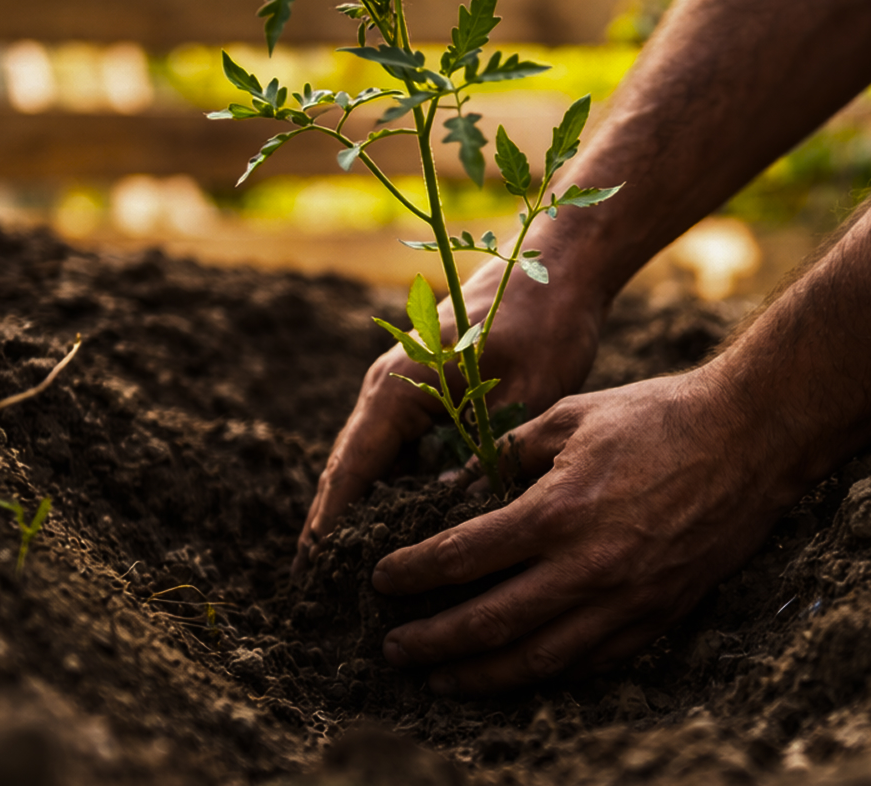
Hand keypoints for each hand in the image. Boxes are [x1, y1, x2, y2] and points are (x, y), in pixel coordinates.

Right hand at [292, 257, 604, 577]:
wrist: (557, 268)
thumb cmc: (542, 322)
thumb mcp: (521, 396)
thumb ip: (485, 456)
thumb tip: (453, 519)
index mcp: (397, 389)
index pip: (349, 473)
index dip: (330, 530)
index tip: (314, 581)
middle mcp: (388, 393)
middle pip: (348, 476)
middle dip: (333, 535)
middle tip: (321, 601)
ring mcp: (403, 396)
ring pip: (371, 470)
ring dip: (361, 520)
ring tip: (353, 586)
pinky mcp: (427, 400)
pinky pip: (398, 458)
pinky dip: (393, 497)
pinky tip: (404, 541)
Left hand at [370, 370, 810, 694]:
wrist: (752, 437)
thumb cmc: (659, 416)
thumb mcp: (571, 415)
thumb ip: (507, 455)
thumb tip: (452, 491)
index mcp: (557, 511)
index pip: (462, 557)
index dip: (414, 574)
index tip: (381, 581)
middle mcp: (587, 568)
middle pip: (489, 624)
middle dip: (432, 642)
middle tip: (393, 649)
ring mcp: (626, 600)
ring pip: (538, 659)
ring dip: (480, 675)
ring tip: (440, 679)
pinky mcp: (658, 616)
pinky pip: (590, 662)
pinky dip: (545, 673)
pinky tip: (516, 671)